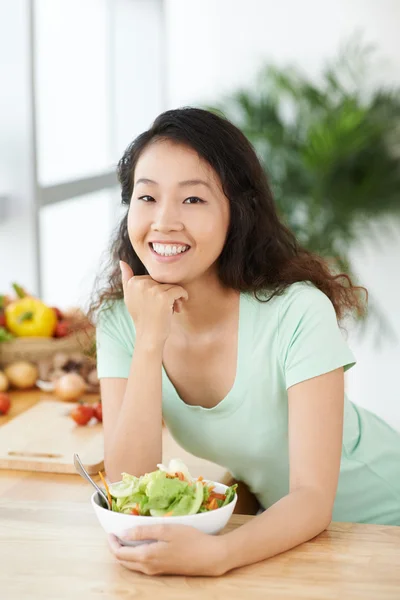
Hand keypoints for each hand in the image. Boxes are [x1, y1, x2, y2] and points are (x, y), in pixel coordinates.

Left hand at [108, 524, 227, 576]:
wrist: (210, 557)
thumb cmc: (190, 539)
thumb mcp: (166, 530)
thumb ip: (143, 532)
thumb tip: (123, 533)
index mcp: (146, 556)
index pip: (120, 553)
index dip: (112, 543)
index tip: (110, 531)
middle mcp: (148, 567)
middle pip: (123, 561)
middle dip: (116, 548)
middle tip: (115, 534)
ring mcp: (156, 571)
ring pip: (132, 564)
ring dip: (125, 553)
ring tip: (126, 537)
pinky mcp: (163, 570)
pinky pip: (142, 565)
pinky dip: (135, 556)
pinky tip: (141, 544)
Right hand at [119, 260, 187, 346]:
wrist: (149, 337)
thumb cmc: (142, 318)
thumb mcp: (130, 298)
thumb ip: (127, 279)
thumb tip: (122, 261)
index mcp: (133, 282)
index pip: (154, 278)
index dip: (158, 290)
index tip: (157, 302)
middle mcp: (141, 283)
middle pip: (164, 280)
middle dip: (168, 292)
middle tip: (168, 307)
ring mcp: (152, 289)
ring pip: (172, 285)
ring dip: (176, 297)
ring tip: (172, 309)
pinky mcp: (163, 296)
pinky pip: (179, 290)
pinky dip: (182, 297)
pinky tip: (179, 306)